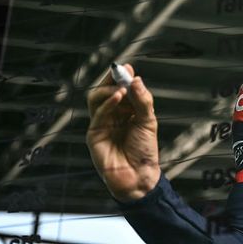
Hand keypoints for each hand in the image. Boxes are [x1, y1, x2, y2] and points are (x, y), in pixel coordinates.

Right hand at [85, 64, 160, 200]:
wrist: (139, 177)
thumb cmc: (144, 150)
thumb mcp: (148, 121)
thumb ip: (142, 100)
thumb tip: (136, 78)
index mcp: (125, 110)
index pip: (120, 88)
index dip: (122, 77)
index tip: (127, 66)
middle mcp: (112, 115)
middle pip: (105, 90)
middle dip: (112, 79)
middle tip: (121, 71)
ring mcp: (101, 124)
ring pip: (96, 99)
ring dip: (108, 89)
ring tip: (122, 87)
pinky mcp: (94, 135)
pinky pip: (98, 114)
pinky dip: (108, 102)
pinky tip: (118, 96)